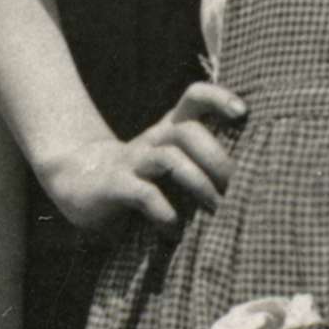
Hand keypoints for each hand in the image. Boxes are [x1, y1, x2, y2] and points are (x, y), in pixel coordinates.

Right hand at [40, 85, 241, 243]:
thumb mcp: (170, 164)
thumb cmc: (139, 176)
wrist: (74, 179)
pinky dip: (165, 213)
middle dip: (217, 159)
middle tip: (235, 189)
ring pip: (170, 158)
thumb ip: (202, 164)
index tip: (242, 113)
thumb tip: (254, 184)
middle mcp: (152, 140)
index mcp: (168, 129)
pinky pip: (144, 194)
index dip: (218, 97)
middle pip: (188, 131)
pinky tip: (174, 231)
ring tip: (215, 210)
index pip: (193, 97)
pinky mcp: (114, 185)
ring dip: (198, 184)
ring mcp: (132, 161)